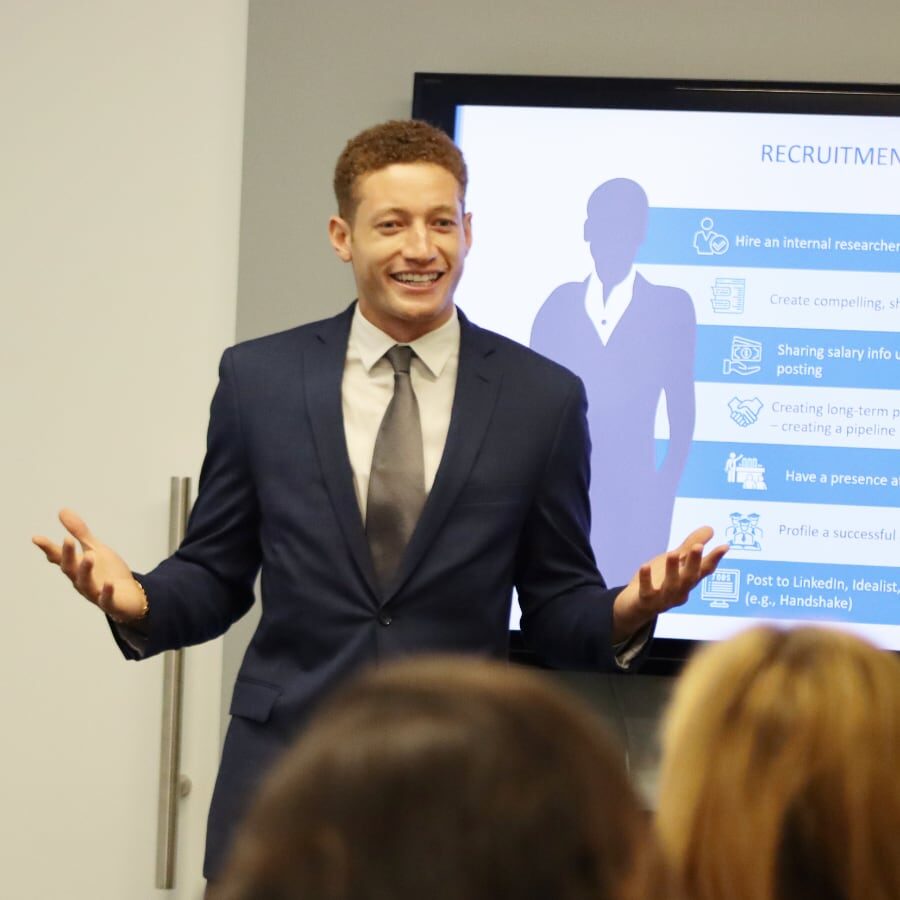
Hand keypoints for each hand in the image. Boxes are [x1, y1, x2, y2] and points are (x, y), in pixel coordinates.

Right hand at [32, 508, 146, 623]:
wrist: (128, 595)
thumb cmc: (108, 571)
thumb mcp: (95, 548)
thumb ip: (80, 532)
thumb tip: (62, 510)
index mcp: (76, 566)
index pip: (59, 557)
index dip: (48, 548)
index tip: (36, 538)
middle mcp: (80, 580)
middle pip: (70, 568)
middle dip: (68, 555)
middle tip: (67, 539)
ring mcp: (94, 592)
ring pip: (85, 582)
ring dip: (85, 569)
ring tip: (90, 555)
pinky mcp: (109, 602)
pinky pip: (106, 599)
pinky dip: (106, 592)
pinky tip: (108, 583)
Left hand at [612, 526, 727, 641]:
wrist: (636, 606)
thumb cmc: (659, 580)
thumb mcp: (676, 561)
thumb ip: (690, 547)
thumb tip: (711, 529)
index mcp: (688, 580)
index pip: (704, 570)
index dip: (714, 559)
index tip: (725, 546)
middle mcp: (679, 591)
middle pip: (689, 578)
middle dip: (694, 563)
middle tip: (698, 547)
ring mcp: (663, 598)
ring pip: (670, 585)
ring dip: (672, 570)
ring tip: (672, 554)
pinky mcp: (646, 600)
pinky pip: (647, 591)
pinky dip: (646, 579)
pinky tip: (644, 566)